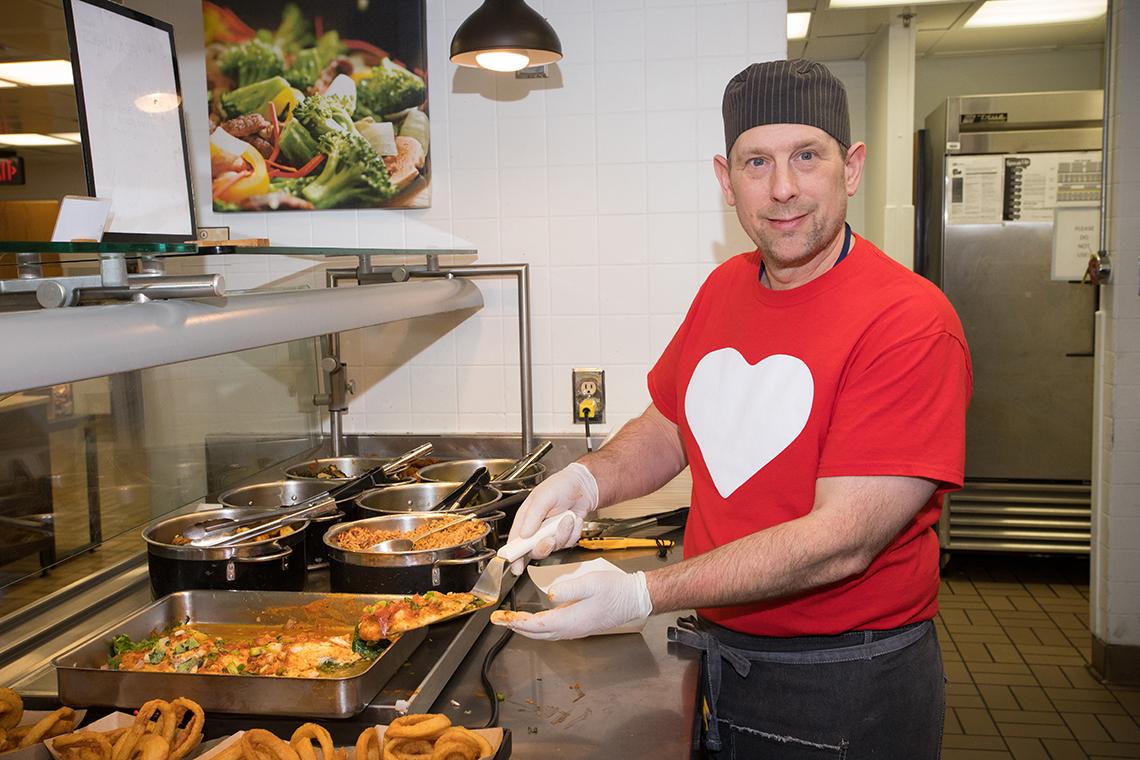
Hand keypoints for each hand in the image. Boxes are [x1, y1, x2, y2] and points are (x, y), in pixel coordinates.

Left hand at [493, 569, 652, 640]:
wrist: (633, 600)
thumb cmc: (615, 590)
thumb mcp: (592, 582)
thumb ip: (570, 588)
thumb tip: (550, 594)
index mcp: (570, 620)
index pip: (535, 625)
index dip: (515, 621)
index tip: (500, 617)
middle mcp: (570, 629)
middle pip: (536, 633)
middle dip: (514, 626)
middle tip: (498, 619)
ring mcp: (575, 630)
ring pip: (543, 635)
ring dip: (525, 629)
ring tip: (510, 621)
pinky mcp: (578, 627)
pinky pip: (552, 632)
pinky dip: (537, 628)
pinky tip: (534, 622)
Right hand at [506, 462, 597, 574]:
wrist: (582, 487)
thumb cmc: (560, 485)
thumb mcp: (543, 496)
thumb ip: (533, 515)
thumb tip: (524, 534)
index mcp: (525, 519)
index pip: (515, 542)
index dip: (514, 556)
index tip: (516, 567)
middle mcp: (536, 529)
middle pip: (534, 550)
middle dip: (544, 546)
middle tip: (550, 538)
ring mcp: (551, 534)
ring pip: (555, 547)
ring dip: (563, 532)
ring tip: (567, 517)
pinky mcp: (564, 536)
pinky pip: (569, 543)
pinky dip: (574, 532)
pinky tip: (574, 519)